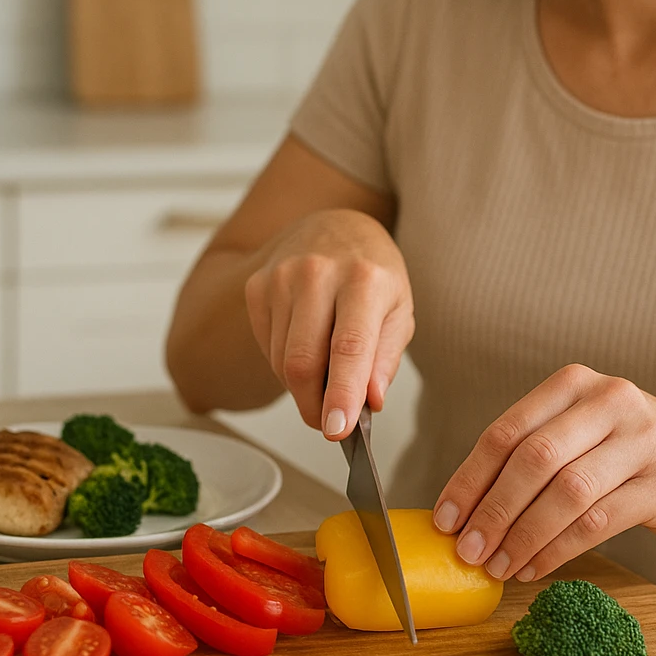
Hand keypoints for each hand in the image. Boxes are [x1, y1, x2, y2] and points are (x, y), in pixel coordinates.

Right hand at [243, 209, 413, 440]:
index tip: (338, 429)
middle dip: (315, 406)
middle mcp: (317, 274)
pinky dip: (287, 364)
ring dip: (304, 387)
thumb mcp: (399, 310)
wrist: (333, 225)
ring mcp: (280, 278)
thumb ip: (385, 359)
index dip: (341, 394)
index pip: (348, 347)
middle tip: (331, 424)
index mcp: (364, 279)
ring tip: (327, 374)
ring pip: (282, 361)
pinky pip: (268, 348)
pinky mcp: (257, 288)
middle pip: (302, 362)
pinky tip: (307, 345)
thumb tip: (369, 401)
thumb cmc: (372, 273)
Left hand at [431, 364, 655, 581]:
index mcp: (575, 383)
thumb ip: (531, 452)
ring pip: (566, 493)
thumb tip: (463, 507)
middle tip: (468, 550)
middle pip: (534, 459)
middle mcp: (610, 401)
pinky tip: (535, 566)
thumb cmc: (626, 448)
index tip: (445, 518)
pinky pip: (598, 522)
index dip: (470, 478)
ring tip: (499, 565)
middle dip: (493, 511)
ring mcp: (642, 440)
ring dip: (524, 536)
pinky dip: (558, 549)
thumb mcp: (581, 428)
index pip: (507, 430)